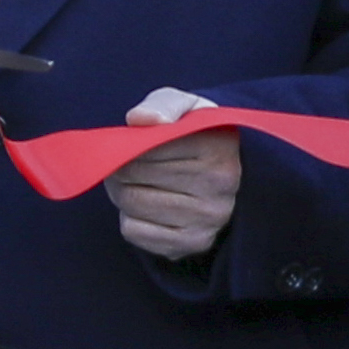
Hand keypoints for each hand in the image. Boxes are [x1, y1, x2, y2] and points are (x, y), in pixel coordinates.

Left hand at [105, 87, 243, 262]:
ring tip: (140, 184)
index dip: (127, 145)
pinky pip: (133, 231)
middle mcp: (220, 187)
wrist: (229, 176)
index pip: (141, 148)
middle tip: (130, 165)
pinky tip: (151, 208)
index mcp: (218, 149)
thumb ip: (162, 105)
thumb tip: (140, 118)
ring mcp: (209, 219)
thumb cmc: (195, 135)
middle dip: (119, 169)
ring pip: (130, 203)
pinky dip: (130, 219)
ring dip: (122, 192)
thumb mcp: (186, 108)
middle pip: (129, 176)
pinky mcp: (192, 244)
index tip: (137, 143)